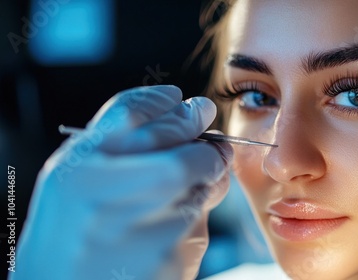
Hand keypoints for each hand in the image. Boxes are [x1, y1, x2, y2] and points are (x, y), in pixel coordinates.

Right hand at [11, 85, 231, 279]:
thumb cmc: (73, 238)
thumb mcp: (76, 184)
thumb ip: (120, 148)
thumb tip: (180, 114)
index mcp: (78, 168)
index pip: (131, 112)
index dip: (164, 102)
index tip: (182, 101)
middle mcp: (107, 192)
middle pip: (177, 140)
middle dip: (200, 135)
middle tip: (209, 140)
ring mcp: (142, 224)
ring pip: (201, 179)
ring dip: (205, 179)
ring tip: (180, 195)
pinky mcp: (170, 253)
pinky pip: (200, 219)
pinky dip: (195, 216)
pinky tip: (168, 230)